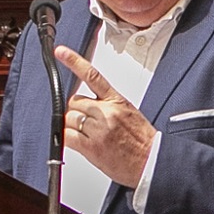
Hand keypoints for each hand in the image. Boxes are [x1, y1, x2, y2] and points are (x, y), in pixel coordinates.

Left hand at [55, 47, 155, 187]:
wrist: (151, 162)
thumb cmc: (142, 141)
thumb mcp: (129, 113)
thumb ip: (108, 106)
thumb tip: (88, 105)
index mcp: (117, 101)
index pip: (92, 75)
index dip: (74, 61)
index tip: (61, 51)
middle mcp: (107, 112)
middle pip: (74, 101)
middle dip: (76, 111)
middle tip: (87, 124)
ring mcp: (98, 129)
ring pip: (69, 119)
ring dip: (72, 126)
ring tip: (88, 136)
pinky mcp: (91, 146)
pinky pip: (68, 137)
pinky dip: (69, 140)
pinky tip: (81, 143)